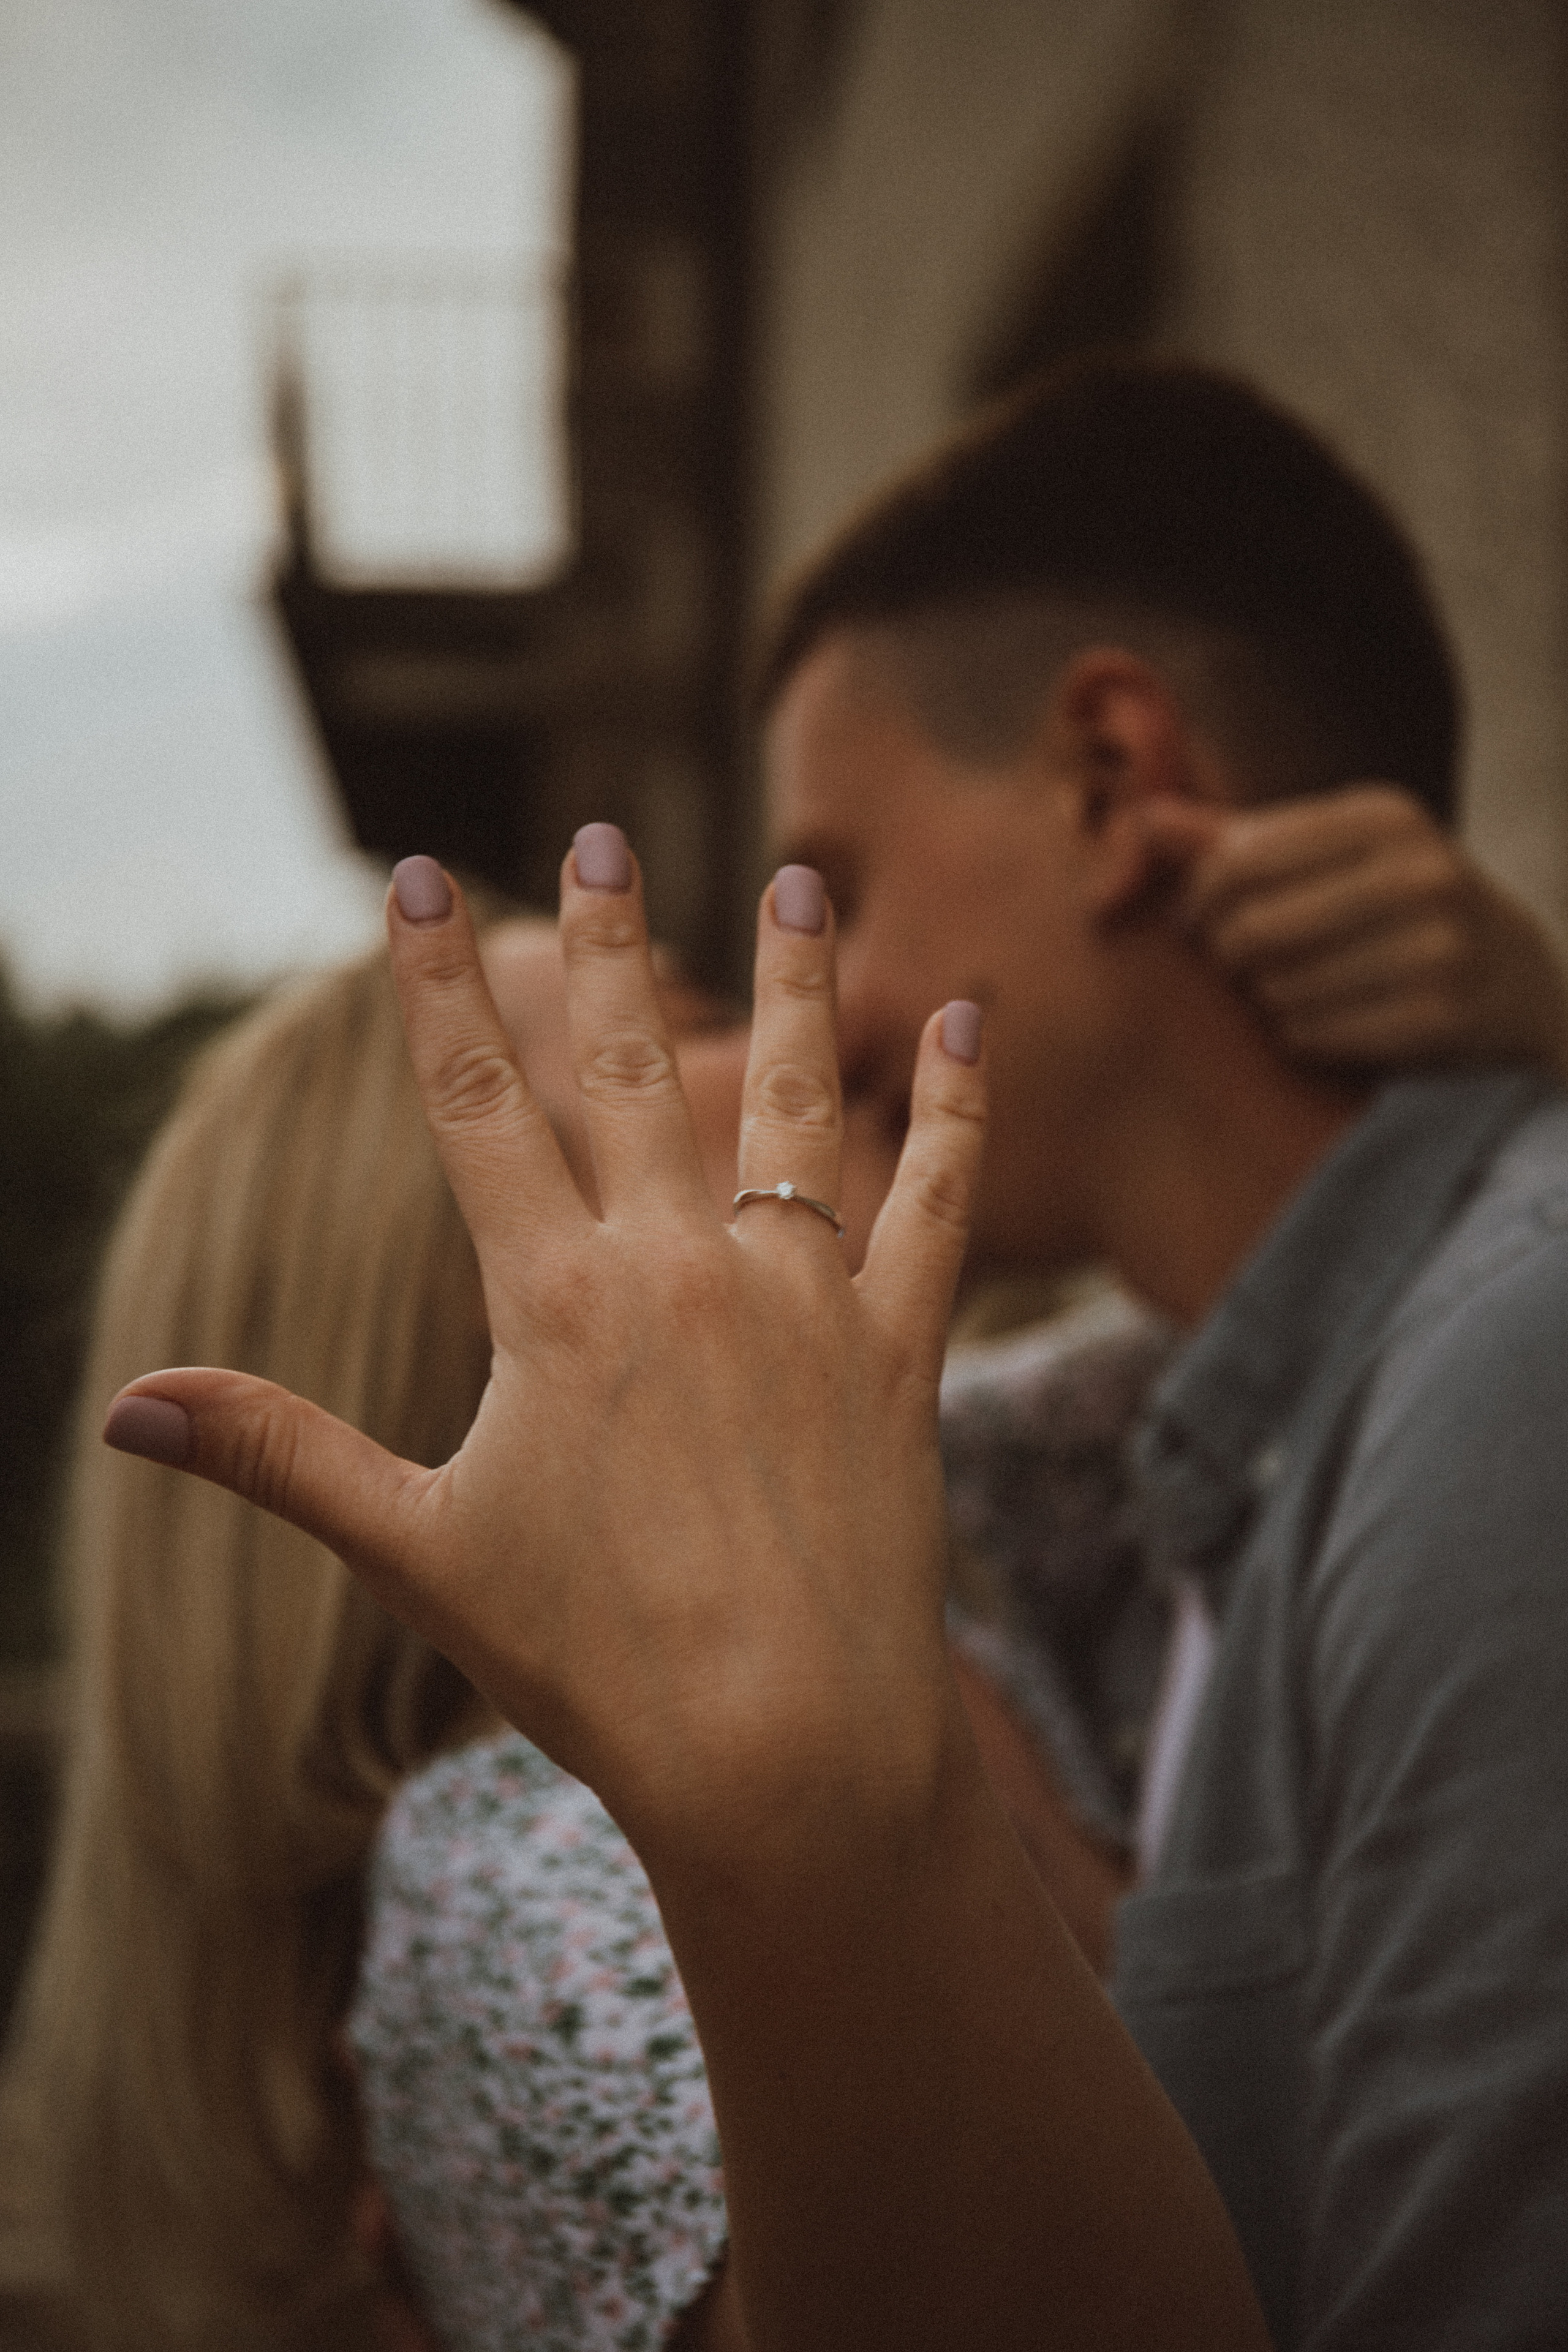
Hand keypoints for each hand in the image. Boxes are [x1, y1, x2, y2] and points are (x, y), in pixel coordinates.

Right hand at [102, 840, 985, 1869]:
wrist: (783, 1751)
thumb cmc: (591, 1664)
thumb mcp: (416, 1548)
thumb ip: (279, 1454)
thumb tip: (122, 1407)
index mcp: (552, 1302)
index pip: (474, 1104)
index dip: (434, 986)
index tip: (415, 879)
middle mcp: (678, 1270)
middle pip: (625, 1069)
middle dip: (600, 944)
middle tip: (596, 835)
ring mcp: (797, 1301)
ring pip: (789, 1101)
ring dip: (790, 981)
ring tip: (794, 877)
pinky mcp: (896, 1350)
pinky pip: (936, 1200)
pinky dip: (953, 1106)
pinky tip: (964, 1019)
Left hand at [1138, 785, 1567, 1079]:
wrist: (1508, 978)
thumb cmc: (1385, 908)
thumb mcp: (1323, 855)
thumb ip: (1228, 838)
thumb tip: (1136, 817)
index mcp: (1383, 816)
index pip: (1234, 862)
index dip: (1195, 902)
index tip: (1195, 922)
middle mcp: (1420, 871)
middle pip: (1250, 929)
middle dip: (1229, 957)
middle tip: (1241, 965)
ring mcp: (1439, 946)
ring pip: (1278, 989)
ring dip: (1266, 1001)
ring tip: (1293, 989)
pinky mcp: (1440, 1017)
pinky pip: (1312, 1036)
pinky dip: (1300, 1037)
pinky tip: (1326, 1023)